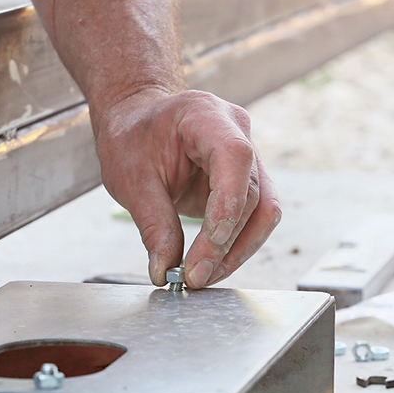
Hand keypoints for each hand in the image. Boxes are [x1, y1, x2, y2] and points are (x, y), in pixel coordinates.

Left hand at [94, 88, 280, 287]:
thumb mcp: (129, 179)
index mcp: (205, 116)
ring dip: (237, 250)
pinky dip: (235, 246)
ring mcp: (247, 158)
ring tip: (204, 277)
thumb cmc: (131, 138)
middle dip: (225, 242)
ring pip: (263, 210)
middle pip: (251, 193)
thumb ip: (152, 223)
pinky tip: (212, 265)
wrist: (137, 122)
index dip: (229, 202)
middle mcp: (237, 132)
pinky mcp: (245, 182)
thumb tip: (164, 269)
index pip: (235, 157)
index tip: (210, 243)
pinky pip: (254, 218)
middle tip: (195, 276)